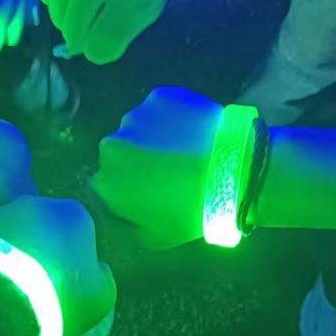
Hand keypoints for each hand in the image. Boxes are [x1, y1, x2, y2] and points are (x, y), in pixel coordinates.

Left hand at [0, 196, 115, 335]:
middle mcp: (38, 203)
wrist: (5, 298)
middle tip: (38, 286)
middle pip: (46, 229)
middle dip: (43, 251)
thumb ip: (103, 278)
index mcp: (74, 213)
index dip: (75, 261)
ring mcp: (3, 212)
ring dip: (15, 253)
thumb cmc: (62, 295)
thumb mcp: (101, 296)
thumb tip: (98, 270)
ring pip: (14, 234)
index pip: (79, 233)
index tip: (67, 286)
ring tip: (10, 288)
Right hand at [32, 0, 183, 63]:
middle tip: (96, 8)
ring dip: (70, 8)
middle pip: (72, 33)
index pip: (98, 48)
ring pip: (55, 13)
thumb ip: (121, 34)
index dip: (99, 48)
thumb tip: (88, 55)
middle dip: (83, 29)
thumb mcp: (150, 0)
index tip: (103, 36)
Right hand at [92, 86, 222, 249]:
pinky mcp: (159, 96)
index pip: (103, 185)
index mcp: (104, 182)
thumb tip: (111, 213)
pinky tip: (191, 132)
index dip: (125, 189)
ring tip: (183, 151)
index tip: (147, 193)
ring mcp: (135, 116)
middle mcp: (110, 145)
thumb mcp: (151, 238)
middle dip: (135, 161)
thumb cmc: (192, 212)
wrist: (233, 172)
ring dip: (151, 138)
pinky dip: (171, 117)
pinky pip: (159, 108)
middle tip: (167, 172)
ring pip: (137, 129)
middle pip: (116, 154)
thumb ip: (120, 226)